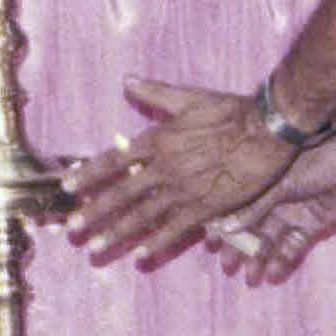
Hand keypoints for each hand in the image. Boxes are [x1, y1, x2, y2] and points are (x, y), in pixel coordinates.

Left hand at [65, 78, 296, 269]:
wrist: (267, 130)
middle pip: (121, 194)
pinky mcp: (205, 208)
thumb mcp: (189, 97)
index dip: (89, 174)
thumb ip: (155, 93)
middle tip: (72, 228)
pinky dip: (155, 242)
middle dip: (94, 212)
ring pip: (142, 216)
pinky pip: (174, 229)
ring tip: (94, 247)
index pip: (114, 161)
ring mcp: (183, 191)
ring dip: (116, 232)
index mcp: (158, 141)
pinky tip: (139, 254)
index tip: (68, 187)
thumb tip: (128, 80)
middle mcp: (164, 169)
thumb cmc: (231, 110)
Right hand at [206, 133, 335, 285]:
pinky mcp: (312, 226)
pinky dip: (282, 261)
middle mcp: (275, 200)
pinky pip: (293, 246)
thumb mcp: (279, 184)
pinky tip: (272, 274)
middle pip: (252, 229)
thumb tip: (226, 229)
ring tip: (250, 279)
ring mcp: (294, 214)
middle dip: (240, 249)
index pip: (237, 208)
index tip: (210, 246)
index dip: (223, 227)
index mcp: (263, 182)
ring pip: (271, 241)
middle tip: (227, 268)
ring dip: (259, 260)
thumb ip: (255, 207)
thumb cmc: (316, 163)